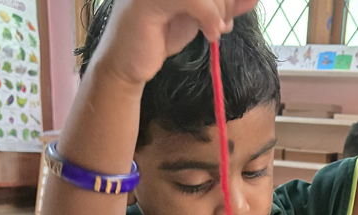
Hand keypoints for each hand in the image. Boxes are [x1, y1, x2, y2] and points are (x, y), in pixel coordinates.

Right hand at [93, 0, 257, 85]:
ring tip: (215, 31)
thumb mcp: (198, 17)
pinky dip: (209, 16)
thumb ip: (223, 5)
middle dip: (226, 1)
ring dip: (219, 11)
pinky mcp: (149, 1)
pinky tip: (211, 35)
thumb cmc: (159, 36)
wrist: (127, 64)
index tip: (230, 13)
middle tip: (223, 24)